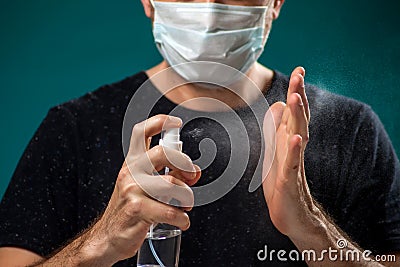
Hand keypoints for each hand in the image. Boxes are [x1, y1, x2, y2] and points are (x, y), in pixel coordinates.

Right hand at [85, 115, 200, 264]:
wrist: (108, 237)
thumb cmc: (131, 209)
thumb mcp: (147, 188)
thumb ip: (172, 175)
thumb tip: (196, 171)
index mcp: (133, 162)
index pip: (141, 132)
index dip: (159, 121)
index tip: (175, 123)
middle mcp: (131, 172)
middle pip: (161, 153)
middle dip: (184, 162)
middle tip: (191, 175)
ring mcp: (132, 190)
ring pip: (170, 184)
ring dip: (187, 196)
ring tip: (186, 205)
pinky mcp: (137, 210)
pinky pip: (169, 211)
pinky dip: (182, 217)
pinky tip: (182, 220)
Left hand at [262, 67, 314, 237]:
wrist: (290, 213)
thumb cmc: (281, 182)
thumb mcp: (274, 149)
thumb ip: (275, 127)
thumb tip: (278, 104)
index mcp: (287, 140)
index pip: (294, 111)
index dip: (297, 91)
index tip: (300, 69)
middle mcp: (292, 148)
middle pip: (298, 118)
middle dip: (298, 96)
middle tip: (299, 75)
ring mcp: (292, 163)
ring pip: (297, 136)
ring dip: (297, 117)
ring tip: (296, 97)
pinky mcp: (288, 180)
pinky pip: (292, 163)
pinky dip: (293, 150)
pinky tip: (295, 137)